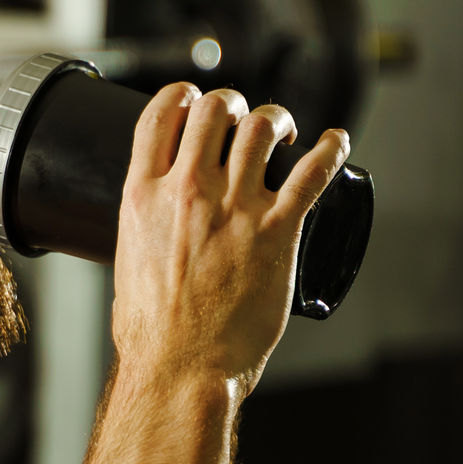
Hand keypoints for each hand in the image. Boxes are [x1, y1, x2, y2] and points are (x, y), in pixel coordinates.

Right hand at [112, 83, 347, 395]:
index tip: (195, 101)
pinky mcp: (277, 232)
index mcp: (144, 196)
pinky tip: (335, 142)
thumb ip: (143, 231)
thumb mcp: (127, 264)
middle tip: (243, 119)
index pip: (162, 113)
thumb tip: (156, 228)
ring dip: (276, 119)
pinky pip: (314, 172)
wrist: (181, 368)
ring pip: (262, 127)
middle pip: (215, 109)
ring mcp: (236, 209)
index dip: (183, 95)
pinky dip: (330, 148)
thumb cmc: (152, 335)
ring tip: (284, 132)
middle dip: (233, 104)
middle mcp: (189, 192)